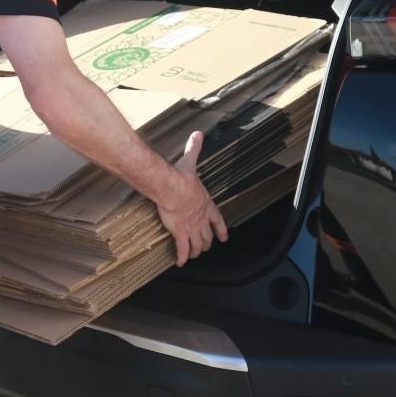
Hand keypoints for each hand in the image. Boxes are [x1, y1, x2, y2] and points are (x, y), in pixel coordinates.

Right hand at [154, 131, 228, 266]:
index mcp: (205, 203)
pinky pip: (182, 248)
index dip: (221, 229)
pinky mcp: (180, 232)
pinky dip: (182, 257)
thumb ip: (194, 149)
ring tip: (194, 254)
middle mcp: (201, 217)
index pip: (217, 219)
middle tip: (205, 247)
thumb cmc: (181, 177)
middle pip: (207, 235)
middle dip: (207, 242)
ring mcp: (192, 227)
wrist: (171, 187)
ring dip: (196, 250)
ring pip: (197, 244)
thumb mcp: (190, 162)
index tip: (224, 237)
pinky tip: (181, 262)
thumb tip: (197, 134)